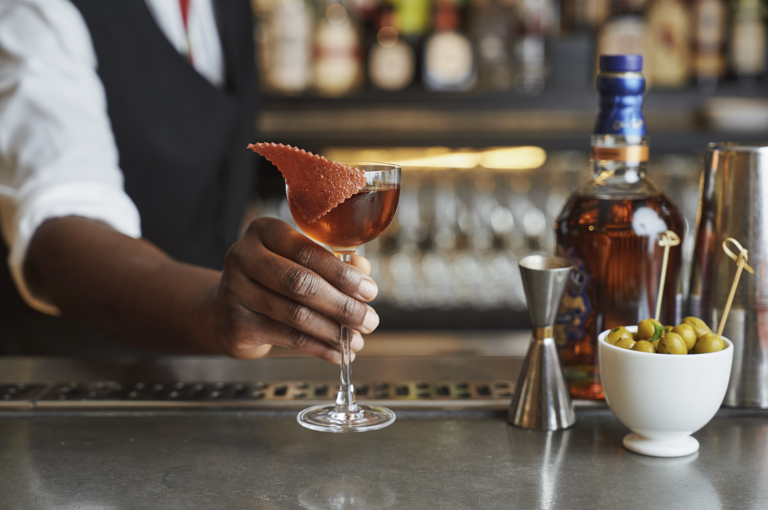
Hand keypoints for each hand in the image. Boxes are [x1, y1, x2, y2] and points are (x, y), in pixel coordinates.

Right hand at [207, 217, 379, 362]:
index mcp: (264, 231)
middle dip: (342, 305)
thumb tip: (363, 269)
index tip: (370, 291)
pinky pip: (287, 338)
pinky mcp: (237, 324)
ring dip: (333, 331)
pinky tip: (337, 353)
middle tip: (368, 320)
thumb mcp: (298, 262)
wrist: (225, 310)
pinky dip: (318, 347)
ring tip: (357, 341)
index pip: (308, 252)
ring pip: (295, 314)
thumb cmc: (272, 279)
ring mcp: (236, 291)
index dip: (342, 274)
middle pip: (300, 283)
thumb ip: (333, 262)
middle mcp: (244, 256)